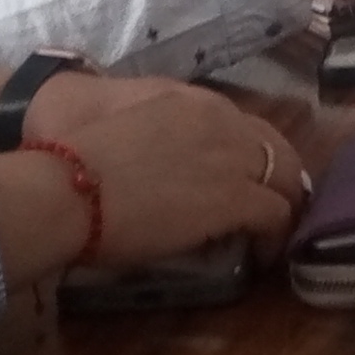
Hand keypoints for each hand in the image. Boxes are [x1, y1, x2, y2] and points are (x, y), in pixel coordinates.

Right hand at [0, 79, 309, 280]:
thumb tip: (157, 155)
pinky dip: (275, 236)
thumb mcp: (122, 123)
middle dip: (281, 176)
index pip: (244, 124)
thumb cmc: (72, 158)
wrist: (66, 187)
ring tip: (273, 233)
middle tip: (273, 206)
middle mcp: (222, 120)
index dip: (250, 154)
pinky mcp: (235, 198)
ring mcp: (232, 158)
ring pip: (287, 179)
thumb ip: (153, 131)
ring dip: (284, 205)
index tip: (245, 177)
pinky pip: (277, 215)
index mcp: (191, 101)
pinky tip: (263, 254)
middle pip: (276, 146)